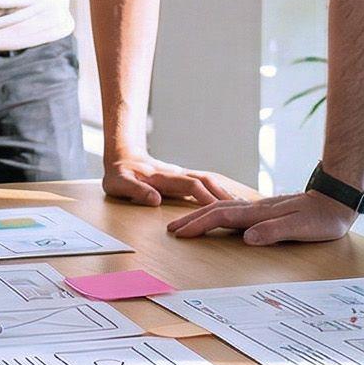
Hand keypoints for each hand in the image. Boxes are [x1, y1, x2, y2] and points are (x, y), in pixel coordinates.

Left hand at [105, 151, 257, 207]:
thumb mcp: (119, 183)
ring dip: (225, 192)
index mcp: (164, 177)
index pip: (191, 185)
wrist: (123, 156)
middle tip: (243, 208)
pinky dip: (219, 190)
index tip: (220, 209)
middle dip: (224, 194)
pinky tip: (230, 199)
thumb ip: (136, 191)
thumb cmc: (119, 173)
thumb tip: (155, 200)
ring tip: (244, 204)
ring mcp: (182, 175)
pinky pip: (205, 183)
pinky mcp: (183, 179)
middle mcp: (177, 174)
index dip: (206, 196)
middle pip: (207, 181)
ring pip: (209, 181)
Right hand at [166, 189, 355, 244]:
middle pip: (216, 211)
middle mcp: (256, 209)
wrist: (337, 199)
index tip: (179, 233)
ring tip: (187, 224)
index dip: (199, 225)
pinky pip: (234, 211)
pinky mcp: (266, 211)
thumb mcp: (302, 227)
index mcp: (260, 213)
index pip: (222, 218)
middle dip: (192, 220)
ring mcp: (260, 208)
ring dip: (202, 216)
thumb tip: (247, 237)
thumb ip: (275, 231)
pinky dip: (218, 214)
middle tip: (171, 229)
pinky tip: (218, 217)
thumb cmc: (323, 217)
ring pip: (224, 210)